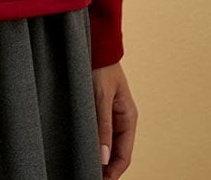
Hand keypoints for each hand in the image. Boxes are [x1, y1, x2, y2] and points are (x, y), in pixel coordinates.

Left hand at [91, 61, 137, 177]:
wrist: (96, 45)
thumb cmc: (101, 66)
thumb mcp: (101, 96)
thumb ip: (103, 125)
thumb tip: (103, 157)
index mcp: (128, 118)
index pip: (124, 156)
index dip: (113, 172)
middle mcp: (122, 120)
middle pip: (116, 154)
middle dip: (105, 168)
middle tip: (88, 176)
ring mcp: (111, 115)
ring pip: (106, 145)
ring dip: (98, 157)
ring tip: (84, 168)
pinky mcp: (99, 110)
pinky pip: (98, 133)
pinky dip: (93, 144)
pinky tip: (81, 149)